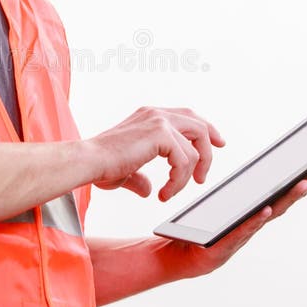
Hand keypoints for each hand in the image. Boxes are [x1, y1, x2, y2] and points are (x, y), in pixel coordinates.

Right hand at [87, 106, 224, 200]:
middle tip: (205, 174)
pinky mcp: (161, 134)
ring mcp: (159, 121)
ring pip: (194, 149)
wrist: (88, 161)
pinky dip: (178, 181)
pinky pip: (185, 161)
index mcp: (149, 116)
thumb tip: (149, 189)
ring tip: (171, 192)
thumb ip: (140, 178)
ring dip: (187, 176)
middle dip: (210, 147)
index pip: (186, 116)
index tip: (217, 143)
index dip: (205, 128)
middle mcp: (156, 113)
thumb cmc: (100, 166)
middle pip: (198, 124)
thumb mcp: (126, 172)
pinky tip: (164, 192)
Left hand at [166, 159, 306, 277]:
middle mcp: (254, 222)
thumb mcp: (226, 206)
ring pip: (270, 213)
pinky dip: (256, 219)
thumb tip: (261, 168)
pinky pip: (243, 229)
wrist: (179, 254)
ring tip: (304, 182)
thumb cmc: (204, 229)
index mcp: (255, 210)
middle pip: (287, 199)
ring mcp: (243, 234)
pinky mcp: (224, 246)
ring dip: (289, 198)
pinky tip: (266, 208)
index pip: (285, 189)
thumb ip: (243, 192)